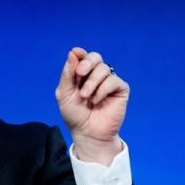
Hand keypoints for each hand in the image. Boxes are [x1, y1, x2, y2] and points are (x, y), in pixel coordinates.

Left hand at [55, 47, 128, 164]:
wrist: (87, 133)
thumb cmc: (75, 115)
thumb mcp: (64, 94)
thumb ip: (68, 74)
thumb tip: (74, 52)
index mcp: (81, 75)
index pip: (82, 56)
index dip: (80, 54)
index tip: (76, 56)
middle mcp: (95, 76)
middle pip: (96, 57)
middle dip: (87, 62)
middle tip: (80, 73)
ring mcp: (108, 82)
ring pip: (103, 69)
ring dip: (92, 82)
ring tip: (86, 96)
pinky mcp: (120, 90)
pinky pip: (113, 80)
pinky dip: (102, 89)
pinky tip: (97, 100)